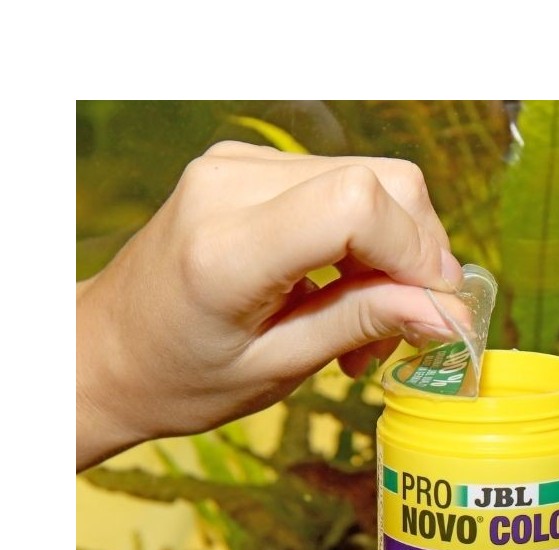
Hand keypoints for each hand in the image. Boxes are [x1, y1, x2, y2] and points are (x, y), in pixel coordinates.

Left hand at [77, 142, 469, 470]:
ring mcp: (238, 164)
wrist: (111, 350)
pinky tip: (346, 290)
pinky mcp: (248, 165)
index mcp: (229, 248)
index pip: (357, 204)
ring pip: (373, 179)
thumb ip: (362, 325)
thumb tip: (448, 314)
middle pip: (382, 180)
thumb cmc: (181, 377)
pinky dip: (365, 237)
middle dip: (418, 253)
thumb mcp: (276, 368)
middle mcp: (231, 184)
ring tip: (368, 322)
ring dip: (394, 250)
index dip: (416, 253)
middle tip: (405, 326)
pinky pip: (342, 184)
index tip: (433, 312)